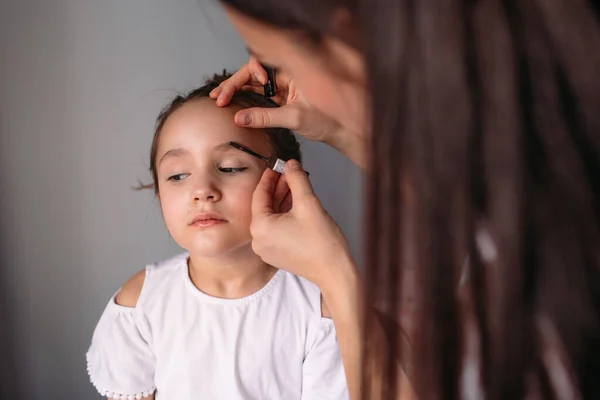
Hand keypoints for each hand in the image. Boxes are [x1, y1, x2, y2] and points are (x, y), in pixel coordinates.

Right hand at [210, 57, 366, 168]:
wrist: (340, 132)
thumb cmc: (327, 120)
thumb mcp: (295, 118)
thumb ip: (266, 117)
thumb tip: (240, 117)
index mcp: (292, 72)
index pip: (263, 64)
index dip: (251, 73)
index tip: (252, 86)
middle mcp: (285, 76)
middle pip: (253, 73)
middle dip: (235, 83)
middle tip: (220, 97)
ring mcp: (282, 88)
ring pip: (253, 85)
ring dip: (236, 90)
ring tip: (218, 98)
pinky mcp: (280, 99)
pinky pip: (259, 96)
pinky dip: (244, 99)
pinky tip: (231, 103)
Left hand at [251, 160, 355, 288]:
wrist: (334, 271)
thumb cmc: (322, 243)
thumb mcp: (308, 203)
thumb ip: (297, 179)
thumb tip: (290, 164)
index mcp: (260, 227)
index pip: (259, 194)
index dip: (270, 177)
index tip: (278, 166)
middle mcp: (258, 240)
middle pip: (264, 206)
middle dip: (278, 189)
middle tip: (290, 174)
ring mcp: (266, 249)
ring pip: (270, 217)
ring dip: (282, 201)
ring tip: (296, 187)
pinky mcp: (275, 254)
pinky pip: (275, 229)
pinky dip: (283, 216)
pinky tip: (296, 205)